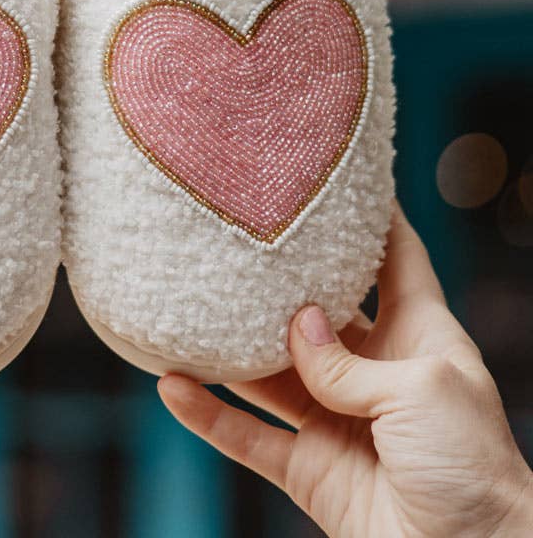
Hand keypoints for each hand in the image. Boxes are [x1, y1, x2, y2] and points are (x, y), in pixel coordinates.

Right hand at [159, 202, 532, 537]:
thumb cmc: (475, 468)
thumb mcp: (424, 391)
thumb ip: (350, 360)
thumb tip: (295, 326)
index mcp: (418, 338)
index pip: (396, 261)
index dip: (373, 219)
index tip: (337, 178)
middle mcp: (371, 370)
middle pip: (314, 311)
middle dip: (278, 280)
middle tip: (234, 240)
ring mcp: (334, 418)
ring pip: (267, 372)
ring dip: (227, 348)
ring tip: (184, 309)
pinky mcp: (307, 467)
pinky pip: (246, 436)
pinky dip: (208, 414)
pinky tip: (173, 386)